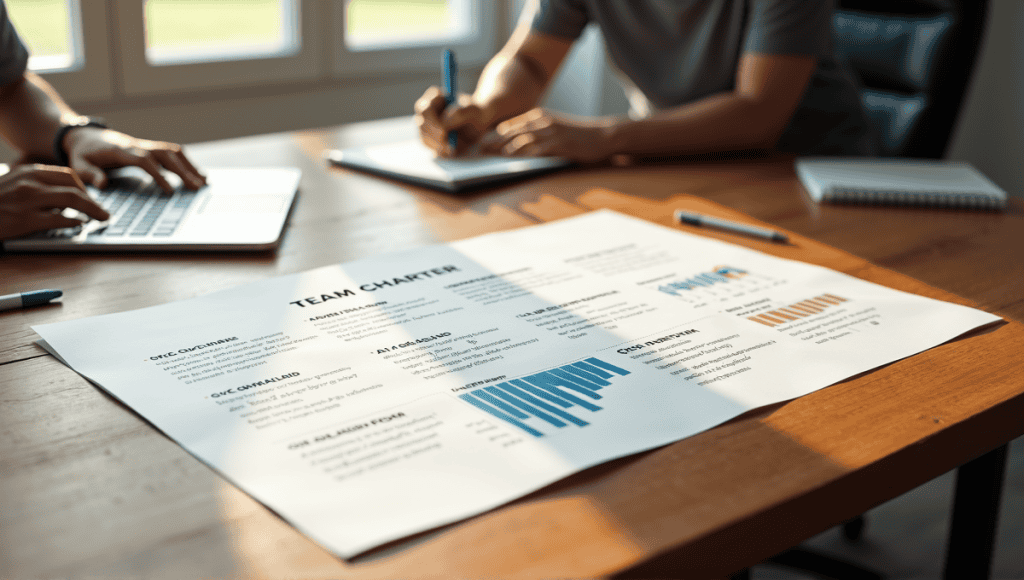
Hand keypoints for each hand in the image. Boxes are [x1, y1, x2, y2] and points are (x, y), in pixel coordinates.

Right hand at [0, 164, 109, 239]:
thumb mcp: (13, 184)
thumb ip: (36, 186)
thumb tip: (63, 198)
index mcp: (28, 172)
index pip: (67, 174)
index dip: (84, 187)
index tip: (91, 197)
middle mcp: (30, 182)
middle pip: (73, 186)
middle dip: (93, 200)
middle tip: (102, 212)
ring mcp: (28, 200)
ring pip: (71, 199)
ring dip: (91, 209)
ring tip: (100, 218)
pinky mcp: (25, 219)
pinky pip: (58, 218)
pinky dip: (74, 222)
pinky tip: (80, 225)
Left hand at [63, 126, 205, 191]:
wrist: (83, 136)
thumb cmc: (82, 154)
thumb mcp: (78, 165)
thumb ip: (90, 175)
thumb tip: (103, 184)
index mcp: (120, 150)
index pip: (144, 161)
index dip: (158, 175)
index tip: (170, 191)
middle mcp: (136, 145)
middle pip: (165, 154)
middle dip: (183, 171)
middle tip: (197, 187)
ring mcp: (144, 145)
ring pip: (172, 152)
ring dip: (189, 166)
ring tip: (203, 182)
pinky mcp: (149, 148)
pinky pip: (171, 153)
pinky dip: (186, 162)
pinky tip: (196, 174)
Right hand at [414, 86, 492, 156]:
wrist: (479, 121)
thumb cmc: (476, 112)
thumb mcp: (472, 111)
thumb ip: (459, 114)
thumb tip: (442, 125)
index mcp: (435, 97)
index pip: (424, 108)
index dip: (432, 121)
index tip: (444, 132)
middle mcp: (427, 109)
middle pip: (420, 124)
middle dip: (433, 136)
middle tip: (448, 145)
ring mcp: (426, 123)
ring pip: (423, 136)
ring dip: (436, 144)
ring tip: (451, 147)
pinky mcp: (430, 136)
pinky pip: (429, 145)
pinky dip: (438, 150)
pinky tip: (450, 150)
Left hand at [482, 108, 615, 162]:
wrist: (602, 135)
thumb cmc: (577, 135)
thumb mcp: (554, 129)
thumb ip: (537, 134)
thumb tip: (517, 146)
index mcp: (539, 116)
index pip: (510, 126)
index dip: (494, 135)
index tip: (481, 144)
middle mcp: (542, 121)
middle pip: (512, 131)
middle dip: (494, 142)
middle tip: (479, 151)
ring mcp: (551, 131)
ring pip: (522, 138)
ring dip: (505, 148)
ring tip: (491, 156)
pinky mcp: (559, 142)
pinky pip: (538, 148)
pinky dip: (523, 153)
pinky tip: (513, 159)